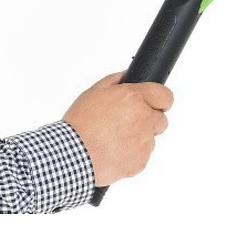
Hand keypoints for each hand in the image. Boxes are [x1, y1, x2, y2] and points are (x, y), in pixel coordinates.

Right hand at [63, 72, 173, 186]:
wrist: (71, 156)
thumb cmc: (80, 124)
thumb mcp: (93, 92)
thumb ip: (115, 81)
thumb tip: (127, 76)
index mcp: (134, 98)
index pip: (165, 96)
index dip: (160, 99)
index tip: (155, 103)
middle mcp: (143, 119)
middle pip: (160, 119)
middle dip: (148, 120)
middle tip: (127, 123)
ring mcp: (144, 142)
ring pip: (151, 139)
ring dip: (139, 138)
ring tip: (114, 139)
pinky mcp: (141, 162)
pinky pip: (143, 156)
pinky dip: (132, 155)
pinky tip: (114, 151)